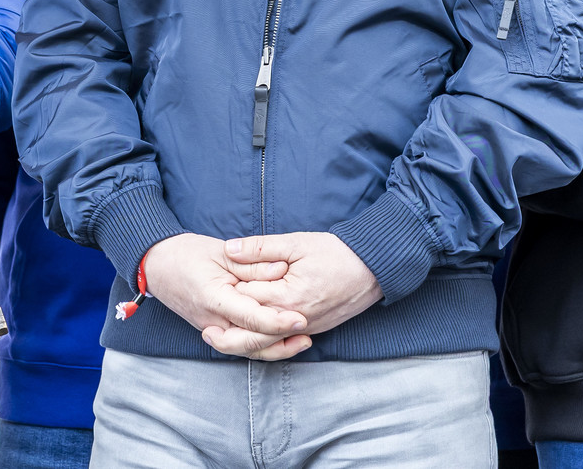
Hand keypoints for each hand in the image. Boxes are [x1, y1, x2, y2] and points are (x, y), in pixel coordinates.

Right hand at [141, 234, 305, 359]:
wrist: (157, 265)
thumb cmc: (187, 254)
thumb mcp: (222, 253)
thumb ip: (252, 265)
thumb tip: (282, 270)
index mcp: (214, 299)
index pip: (251, 318)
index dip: (278, 321)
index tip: (302, 318)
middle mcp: (212, 321)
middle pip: (250, 342)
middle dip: (281, 340)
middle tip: (307, 330)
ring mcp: (211, 328)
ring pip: (246, 349)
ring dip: (275, 348)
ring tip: (302, 341)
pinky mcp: (214, 329)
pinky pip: (240, 344)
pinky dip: (261, 345)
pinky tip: (281, 339)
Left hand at [225, 232, 382, 334]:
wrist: (374, 269)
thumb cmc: (335, 253)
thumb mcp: (296, 242)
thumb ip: (260, 247)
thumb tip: (228, 250)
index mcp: (286, 297)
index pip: (245, 299)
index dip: (229, 289)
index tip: (217, 283)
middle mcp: (294, 320)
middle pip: (252, 329)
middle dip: (231, 324)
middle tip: (209, 323)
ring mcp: (305, 329)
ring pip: (267, 339)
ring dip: (247, 334)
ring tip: (226, 328)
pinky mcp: (313, 330)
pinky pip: (283, 340)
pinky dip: (267, 336)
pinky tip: (255, 328)